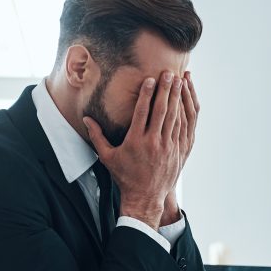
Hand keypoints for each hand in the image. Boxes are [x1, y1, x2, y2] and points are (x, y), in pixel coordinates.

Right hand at [84, 71, 184, 229]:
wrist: (145, 198)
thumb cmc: (125, 176)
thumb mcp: (107, 157)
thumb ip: (97, 136)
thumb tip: (85, 119)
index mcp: (135, 141)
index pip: (142, 112)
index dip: (146, 94)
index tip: (150, 80)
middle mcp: (153, 143)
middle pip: (161, 111)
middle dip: (166, 90)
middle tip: (169, 73)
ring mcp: (167, 147)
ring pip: (174, 118)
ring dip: (177, 98)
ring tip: (178, 82)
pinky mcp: (177, 152)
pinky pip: (182, 129)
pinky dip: (184, 113)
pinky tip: (183, 102)